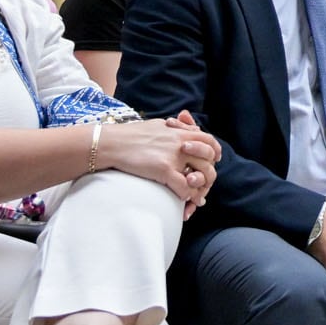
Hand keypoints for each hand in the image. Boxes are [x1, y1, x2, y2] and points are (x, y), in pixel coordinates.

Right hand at [99, 117, 219, 213]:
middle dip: (209, 173)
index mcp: (180, 132)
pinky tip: (182, 198)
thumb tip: (186, 128)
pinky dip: (187, 195)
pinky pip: (184, 187)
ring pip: (200, 175)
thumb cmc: (130, 135)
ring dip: (200, 188)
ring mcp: (174, 157)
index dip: (215, 151)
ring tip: (196, 197)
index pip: (209, 139)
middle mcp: (181, 143)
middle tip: (203, 183)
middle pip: (209, 159)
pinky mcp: (164, 170)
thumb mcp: (157, 125)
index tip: (214, 159)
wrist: (110, 143)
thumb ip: (175, 128)